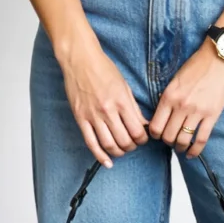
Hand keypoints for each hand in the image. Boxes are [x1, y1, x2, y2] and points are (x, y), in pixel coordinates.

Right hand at [59, 31, 149, 167]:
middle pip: (124, 141)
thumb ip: (134, 108)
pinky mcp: (81, 118)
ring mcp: (93, 116)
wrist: (80, 60)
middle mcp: (108, 111)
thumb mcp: (125, 86)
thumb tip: (143, 125)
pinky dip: (100, 156)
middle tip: (133, 144)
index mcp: (121, 102)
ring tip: (121, 150)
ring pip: (109, 145)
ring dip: (118, 152)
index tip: (142, 138)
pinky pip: (91, 142)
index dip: (143, 139)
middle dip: (132, 147)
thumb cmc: (103, 69)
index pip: (137, 130)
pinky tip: (107, 162)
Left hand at [146, 40, 223, 157]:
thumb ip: (168, 98)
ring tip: (181, 147)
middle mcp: (181, 106)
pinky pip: (201, 139)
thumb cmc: (197, 66)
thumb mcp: (175, 80)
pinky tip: (192, 153)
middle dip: (167, 142)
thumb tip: (162, 117)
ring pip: (183, 140)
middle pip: (168, 136)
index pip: (155, 126)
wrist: (219, 58)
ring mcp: (197, 112)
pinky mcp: (212, 115)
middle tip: (170, 140)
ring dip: (180, 147)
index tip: (158, 134)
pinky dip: (195, 150)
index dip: (154, 135)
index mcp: (169, 96)